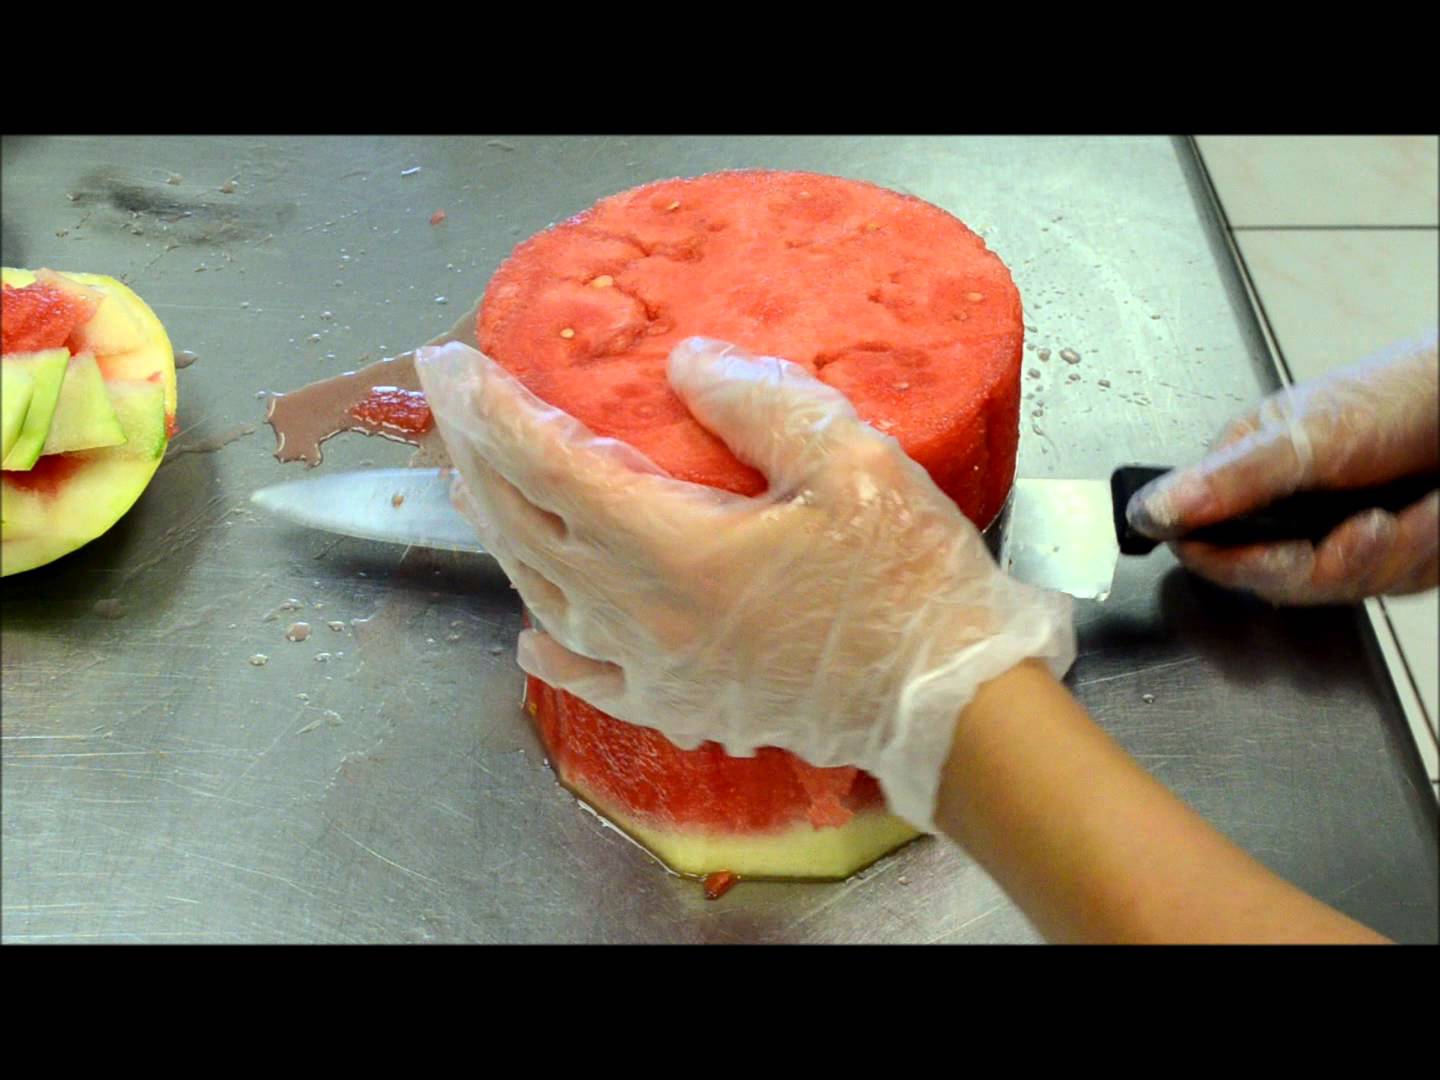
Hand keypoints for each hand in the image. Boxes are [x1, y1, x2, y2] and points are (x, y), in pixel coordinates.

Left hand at [417, 337, 1074, 830]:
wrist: (945, 705)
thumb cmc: (906, 581)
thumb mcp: (849, 461)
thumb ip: (758, 401)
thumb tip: (686, 365)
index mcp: (673, 550)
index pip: (549, 466)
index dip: (490, 411)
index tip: (449, 364)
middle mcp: (642, 617)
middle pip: (526, 528)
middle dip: (476, 458)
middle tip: (451, 405)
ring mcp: (655, 673)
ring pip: (544, 595)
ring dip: (501, 533)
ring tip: (477, 484)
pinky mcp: (681, 709)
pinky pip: (590, 678)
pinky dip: (551, 646)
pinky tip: (529, 634)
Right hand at [1126, 336, 1438, 604]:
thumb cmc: (1398, 396)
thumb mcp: (1308, 436)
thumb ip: (1231, 480)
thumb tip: (1150, 510)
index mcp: (1245, 475)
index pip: (1204, 545)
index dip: (1238, 562)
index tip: (1285, 552)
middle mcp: (1284, 510)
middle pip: (1277, 580)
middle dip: (1336, 561)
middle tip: (1370, 527)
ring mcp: (1333, 534)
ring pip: (1340, 589)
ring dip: (1393, 552)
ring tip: (1420, 510)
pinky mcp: (1383, 553)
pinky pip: (1389, 583)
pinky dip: (1421, 553)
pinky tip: (1432, 514)